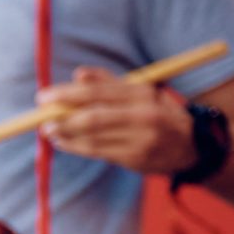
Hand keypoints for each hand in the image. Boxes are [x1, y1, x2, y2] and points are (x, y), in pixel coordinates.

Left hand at [39, 68, 196, 175]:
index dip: (68, 95)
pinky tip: (63, 142)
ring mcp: (140, 139)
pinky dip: (76, 147)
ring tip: (48, 130)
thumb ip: (110, 83)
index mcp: (143, 93)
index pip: (99, 92)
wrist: (192, 145)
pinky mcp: (135, 159)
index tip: (44, 97)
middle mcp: (143, 115)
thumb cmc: (159, 114)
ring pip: (93, 137)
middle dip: (62, 117)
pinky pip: (98, 152)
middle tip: (41, 118)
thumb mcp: (143, 92)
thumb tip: (79, 74)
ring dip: (65, 134)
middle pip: (94, 116)